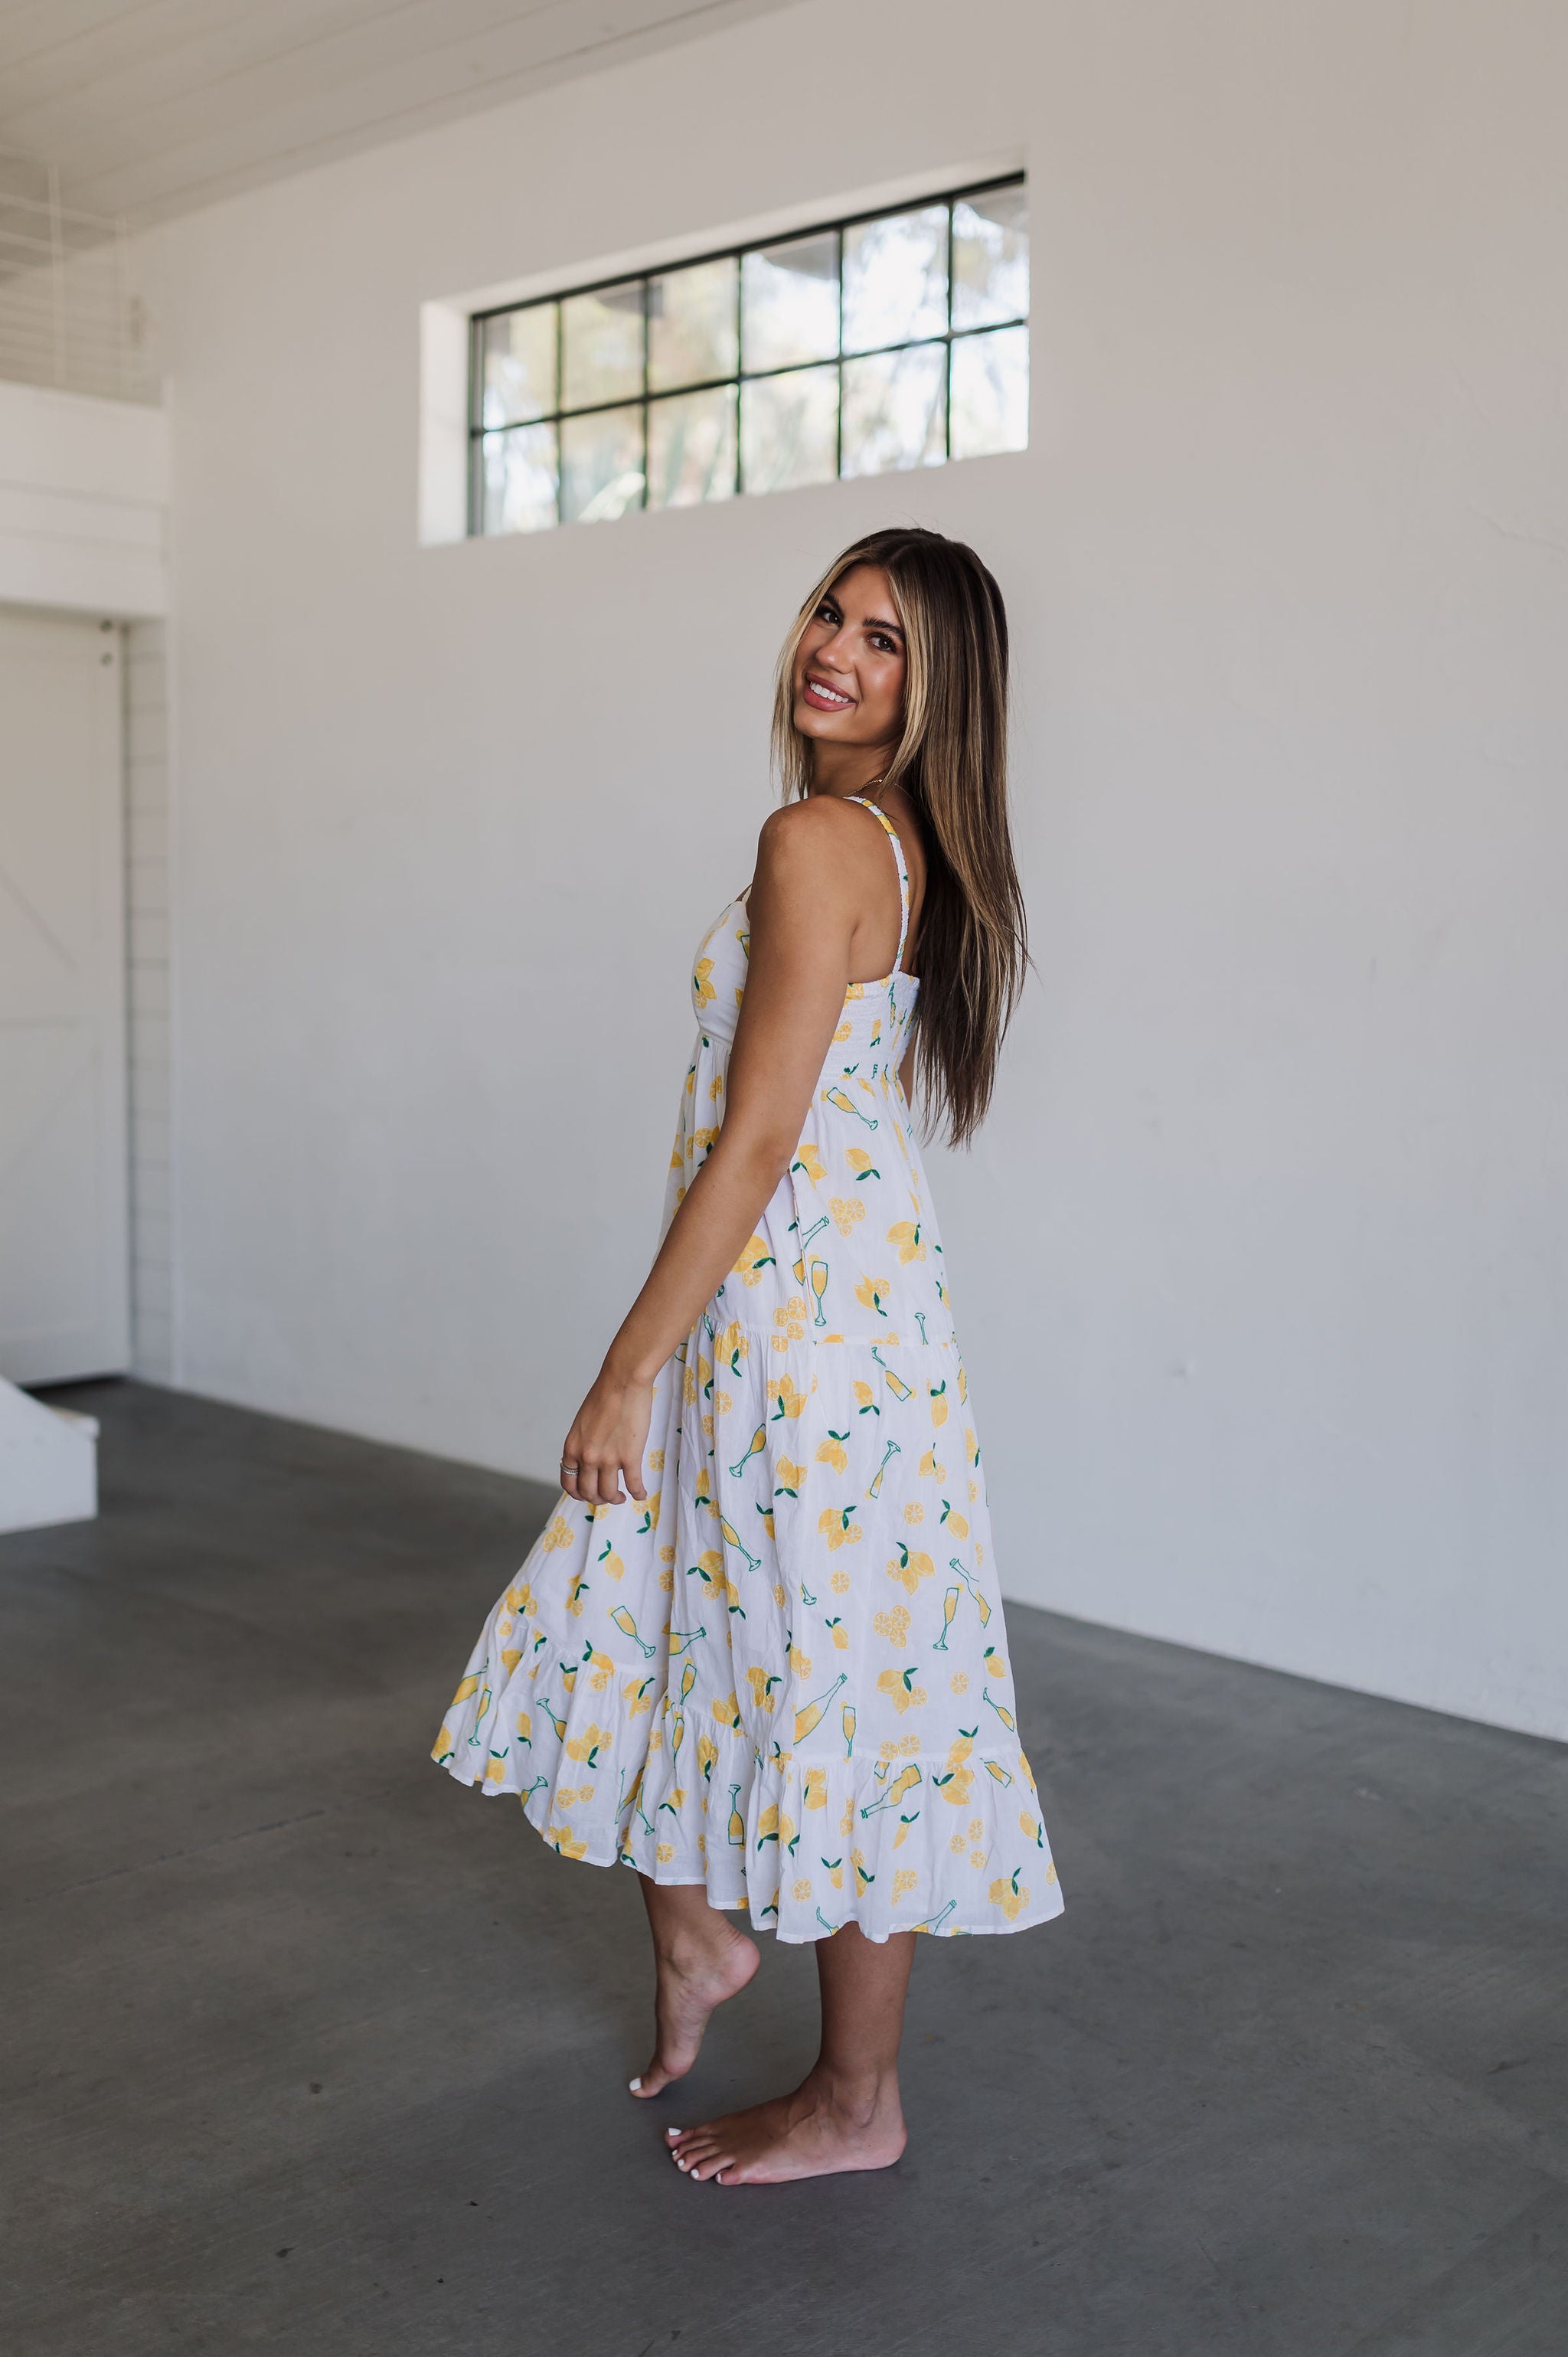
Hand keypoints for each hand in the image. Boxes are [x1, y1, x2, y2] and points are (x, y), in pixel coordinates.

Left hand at [559, 1367, 653, 1507]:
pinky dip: (638, 1493)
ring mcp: (608, 1459)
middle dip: (598, 1499)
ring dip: (616, 1499)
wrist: (623, 1382)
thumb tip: (588, 1459)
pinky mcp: (630, 1457)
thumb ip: (583, 1444)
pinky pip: (634, 1485)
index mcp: (572, 1448)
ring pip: (609, 1493)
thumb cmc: (604, 1396)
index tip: (588, 1494)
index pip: (569, 1484)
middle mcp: (587, 1458)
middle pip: (589, 1493)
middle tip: (608, 1496)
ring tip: (622, 1496)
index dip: (579, 1494)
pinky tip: (641, 1493)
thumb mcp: (582, 1424)